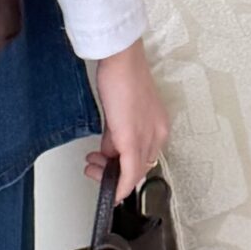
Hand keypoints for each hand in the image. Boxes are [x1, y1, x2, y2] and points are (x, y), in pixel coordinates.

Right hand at [85, 37, 169, 199]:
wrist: (121, 58)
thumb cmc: (121, 74)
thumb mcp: (120, 110)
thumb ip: (117, 132)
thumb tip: (108, 149)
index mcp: (158, 125)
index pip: (144, 156)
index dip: (123, 165)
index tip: (108, 165)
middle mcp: (157, 133)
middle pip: (139, 166)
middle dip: (113, 172)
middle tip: (95, 167)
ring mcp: (146, 137)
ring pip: (134, 171)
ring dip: (110, 175)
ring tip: (92, 165)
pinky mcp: (132, 140)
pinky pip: (130, 172)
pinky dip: (121, 185)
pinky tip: (111, 191)